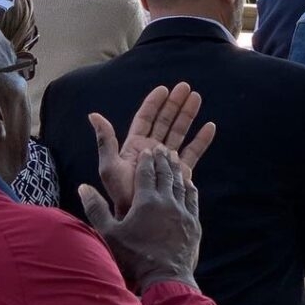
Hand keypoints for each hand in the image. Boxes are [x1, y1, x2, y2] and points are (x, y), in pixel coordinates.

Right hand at [79, 148, 200, 292]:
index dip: (146, 160)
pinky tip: (189, 183)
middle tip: (161, 148)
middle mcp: (166, 201)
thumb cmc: (134, 258)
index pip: (146, 173)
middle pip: (165, 174)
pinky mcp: (193, 223)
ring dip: (176, 169)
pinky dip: (189, 187)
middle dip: (162, 159)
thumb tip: (83, 187)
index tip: (147, 150)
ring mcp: (182, 212)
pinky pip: (192, 199)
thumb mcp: (109, 234)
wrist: (165, 279)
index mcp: (146, 201)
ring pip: (180, 183)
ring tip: (175, 159)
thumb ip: (96, 209)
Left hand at [89, 82, 215, 217]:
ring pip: (179, 131)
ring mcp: (167, 160)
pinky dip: (202, 139)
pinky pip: (193, 152)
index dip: (154, 103)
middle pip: (165, 120)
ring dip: (188, 115)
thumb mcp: (109, 166)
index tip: (164, 89)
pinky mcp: (181, 172)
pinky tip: (210, 126)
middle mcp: (152, 150)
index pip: (146, 118)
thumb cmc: (121, 194)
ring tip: (197, 97)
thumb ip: (105, 141)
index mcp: (135, 146)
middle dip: (175, 103)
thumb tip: (94, 114)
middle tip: (185, 87)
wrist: (140, 217)